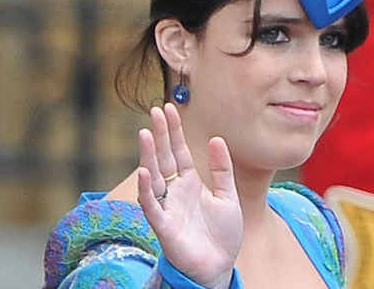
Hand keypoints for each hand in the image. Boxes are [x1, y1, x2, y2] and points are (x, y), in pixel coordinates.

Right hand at [137, 103, 242, 288]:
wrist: (220, 266)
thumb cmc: (222, 234)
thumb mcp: (228, 195)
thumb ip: (221, 169)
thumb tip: (216, 139)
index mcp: (190, 183)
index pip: (178, 151)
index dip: (173, 131)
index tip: (168, 108)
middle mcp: (175, 192)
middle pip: (164, 158)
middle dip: (160, 135)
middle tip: (155, 110)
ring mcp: (167, 207)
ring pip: (154, 177)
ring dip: (148, 156)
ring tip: (146, 133)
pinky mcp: (164, 226)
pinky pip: (152, 206)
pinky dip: (147, 190)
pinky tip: (145, 172)